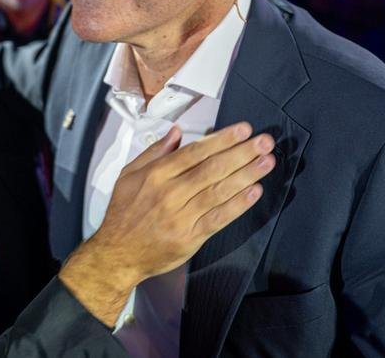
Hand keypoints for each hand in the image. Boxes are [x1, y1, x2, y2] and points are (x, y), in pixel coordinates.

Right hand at [58, 122, 274, 325]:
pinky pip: (218, 218)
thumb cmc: (123, 212)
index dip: (222, 140)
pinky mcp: (190, 237)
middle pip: (212, 169)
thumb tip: (177, 131)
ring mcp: (181, 216)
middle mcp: (170, 193)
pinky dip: (238, 205)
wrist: (117, 254)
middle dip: (241, 153)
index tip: (243, 129)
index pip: (195, 152)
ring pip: (219, 191)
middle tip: (264, 142)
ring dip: (246, 175)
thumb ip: (155, 152)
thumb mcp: (129, 175)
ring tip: (267, 162)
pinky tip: (254, 191)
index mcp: (156, 175)